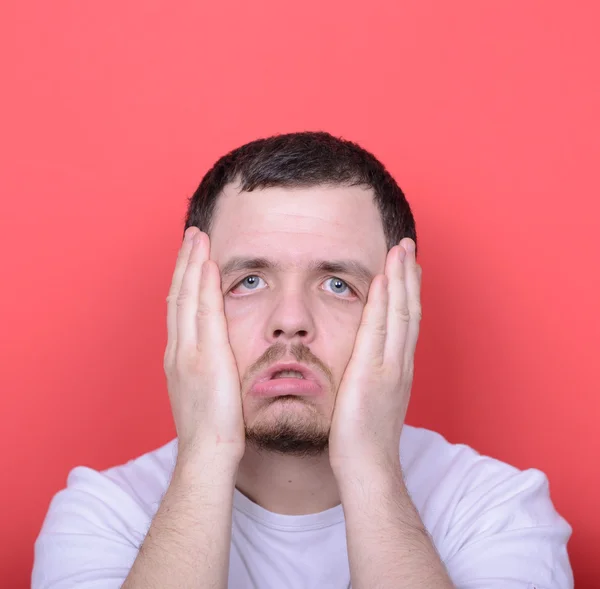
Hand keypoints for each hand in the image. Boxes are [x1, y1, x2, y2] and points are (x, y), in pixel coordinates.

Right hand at [164, 228, 244, 467]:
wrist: (206, 455)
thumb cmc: (212, 430)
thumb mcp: (207, 393)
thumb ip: (209, 371)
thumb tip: (219, 360)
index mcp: (180, 357)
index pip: (180, 308)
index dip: (184, 279)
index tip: (192, 257)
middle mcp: (178, 349)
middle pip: (178, 295)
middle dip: (184, 263)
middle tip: (192, 235)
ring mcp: (188, 352)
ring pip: (186, 297)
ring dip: (192, 264)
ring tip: (198, 238)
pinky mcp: (204, 357)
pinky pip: (203, 312)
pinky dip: (204, 285)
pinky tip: (208, 263)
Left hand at [328, 238, 421, 477]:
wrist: (368, 468)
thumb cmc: (364, 439)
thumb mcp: (371, 401)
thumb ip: (371, 378)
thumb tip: (364, 366)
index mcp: (398, 368)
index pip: (406, 321)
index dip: (407, 292)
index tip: (406, 267)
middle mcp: (399, 363)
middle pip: (408, 310)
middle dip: (408, 276)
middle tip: (407, 246)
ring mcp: (389, 367)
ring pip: (399, 313)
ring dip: (400, 279)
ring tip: (400, 251)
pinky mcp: (372, 374)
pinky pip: (379, 330)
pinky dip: (383, 302)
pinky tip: (382, 279)